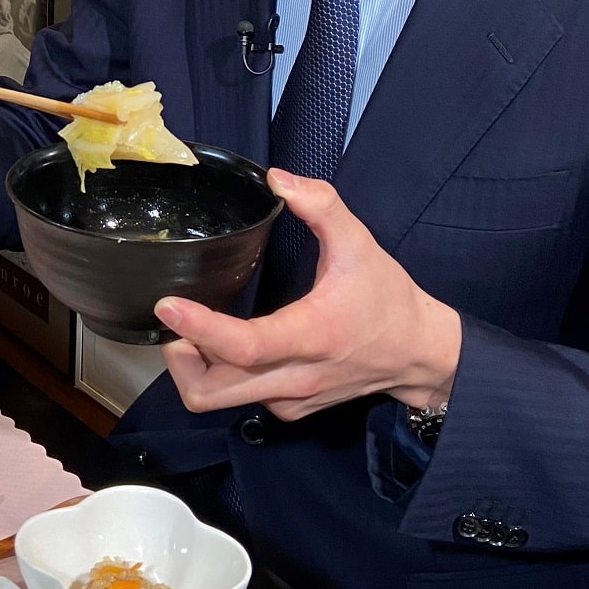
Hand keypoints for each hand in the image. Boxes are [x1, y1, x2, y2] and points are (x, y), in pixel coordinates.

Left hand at [159, 170, 461, 422]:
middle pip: (211, 392)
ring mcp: (289, 400)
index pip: (245, 345)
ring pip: (219, 400)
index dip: (200, 328)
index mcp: (310, 335)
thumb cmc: (388, 300)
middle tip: (175, 321)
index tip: (169, 306)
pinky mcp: (289, 409)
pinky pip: (239, 400)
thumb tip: (278, 178)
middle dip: (180, 358)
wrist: (419, 353)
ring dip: (195, 368)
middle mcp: (294, 377)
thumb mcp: (360, 243)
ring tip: (194, 329)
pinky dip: (221, 374)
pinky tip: (227, 344)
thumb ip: (321, 205)